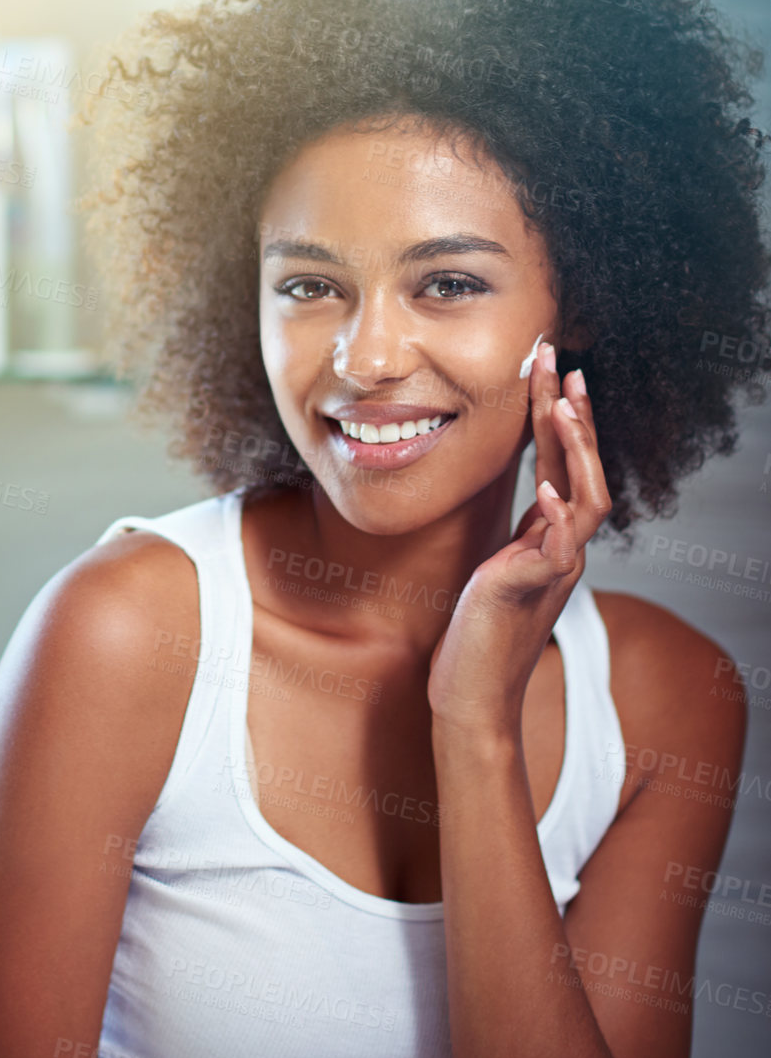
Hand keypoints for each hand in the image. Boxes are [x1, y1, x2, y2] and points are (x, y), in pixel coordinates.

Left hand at [426, 341, 611, 736]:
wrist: (470, 692)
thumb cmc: (478, 630)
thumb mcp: (500, 565)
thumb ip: (521, 532)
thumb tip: (528, 490)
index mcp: (553, 537)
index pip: (564, 464)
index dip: (560, 416)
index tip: (553, 368)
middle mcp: (564, 549)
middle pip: (586, 472)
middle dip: (575, 417)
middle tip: (564, 366)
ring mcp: (553, 571)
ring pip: (586, 503)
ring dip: (576, 454)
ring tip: (564, 408)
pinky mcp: (530, 592)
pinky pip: (557, 551)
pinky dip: (555, 517)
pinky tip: (545, 489)